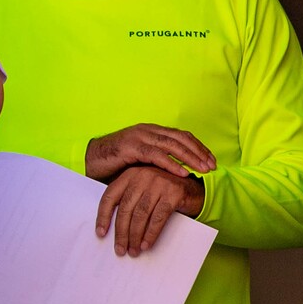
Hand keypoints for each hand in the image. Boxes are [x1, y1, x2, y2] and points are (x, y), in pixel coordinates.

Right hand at [86, 123, 216, 181]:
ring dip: (190, 158)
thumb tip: (182, 170)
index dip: (199, 147)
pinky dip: (171, 164)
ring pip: (171, 145)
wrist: (89, 160)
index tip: (212, 160)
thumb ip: (159, 161)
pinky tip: (182, 172)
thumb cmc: (115, 164)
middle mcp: (147, 130)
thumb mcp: (142, 160)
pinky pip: (155, 155)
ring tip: (203, 170)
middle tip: (213, 166)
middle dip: (199, 152)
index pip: (181, 136)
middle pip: (180, 138)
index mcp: (152, 131)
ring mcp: (139, 137)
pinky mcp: (130, 147)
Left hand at [95, 165, 202, 255]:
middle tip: (120, 249)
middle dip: (121, 232)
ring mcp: (158, 183)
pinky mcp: (173, 193)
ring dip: (135, 236)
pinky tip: (146, 244)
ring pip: (141, 214)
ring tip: (133, 250)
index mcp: (129, 175)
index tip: (101, 234)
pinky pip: (158, 218)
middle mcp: (142, 175)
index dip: (103, 216)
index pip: (109, 197)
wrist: (195, 188)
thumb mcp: (143, 191)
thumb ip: (128, 201)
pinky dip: (151, 234)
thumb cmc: (163, 193)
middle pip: (125, 208)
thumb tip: (112, 229)